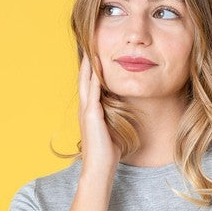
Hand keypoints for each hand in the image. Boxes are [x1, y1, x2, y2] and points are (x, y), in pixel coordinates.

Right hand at [78, 51, 121, 178]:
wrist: (99, 170)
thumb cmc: (108, 153)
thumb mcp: (113, 129)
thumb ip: (115, 117)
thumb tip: (127, 109)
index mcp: (90, 111)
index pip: (90, 84)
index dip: (92, 68)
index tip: (97, 51)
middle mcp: (85, 108)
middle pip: (84, 77)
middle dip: (87, 59)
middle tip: (91, 40)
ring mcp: (86, 111)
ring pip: (86, 81)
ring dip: (89, 63)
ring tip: (93, 45)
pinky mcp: (91, 116)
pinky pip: (93, 91)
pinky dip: (95, 76)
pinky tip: (99, 64)